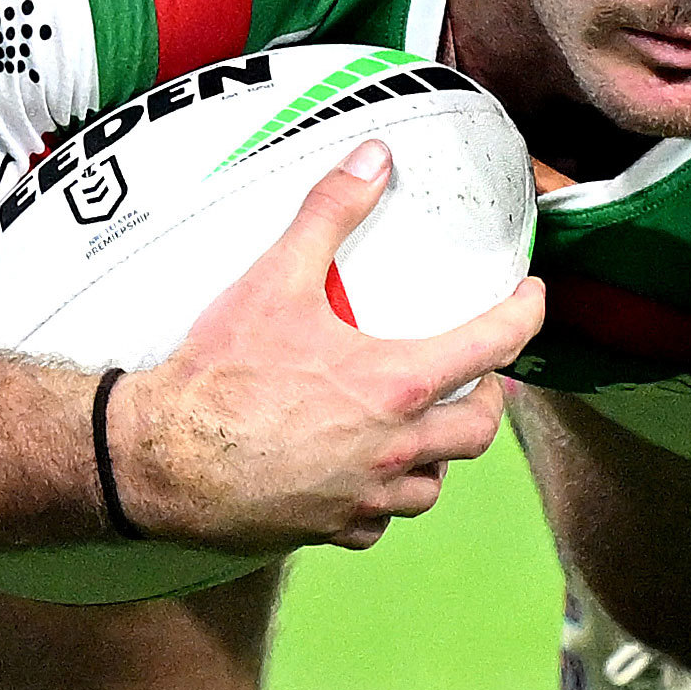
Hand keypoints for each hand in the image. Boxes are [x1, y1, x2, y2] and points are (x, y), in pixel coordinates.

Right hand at [110, 141, 545, 552]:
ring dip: (436, 456)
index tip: (531, 300)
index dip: (525, 316)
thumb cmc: (219, 374)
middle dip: (488, 400)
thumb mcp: (276, 278)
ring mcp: (364, 498)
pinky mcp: (329, 530)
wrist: (159, 458)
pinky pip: (379, 522)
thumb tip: (373, 159)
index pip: (494, 347)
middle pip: (479, 431)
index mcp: (396, 386)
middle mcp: (394, 450)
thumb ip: (331, 212)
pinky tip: (362, 476)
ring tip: (418, 428)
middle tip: (475, 376)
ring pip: (433, 485)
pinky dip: (383, 499)